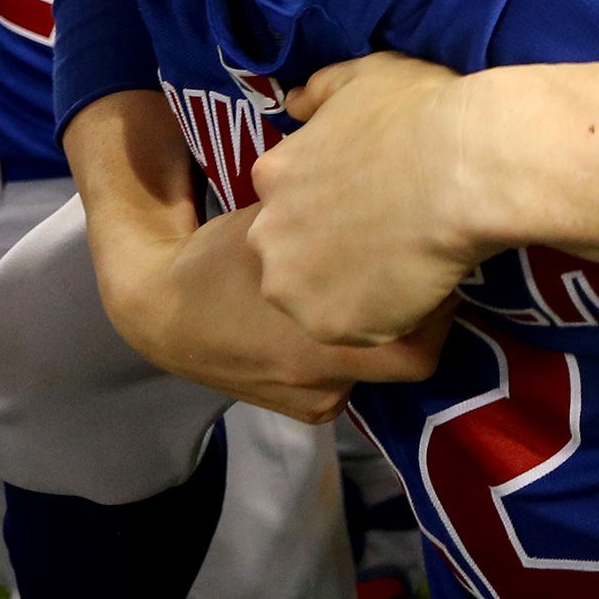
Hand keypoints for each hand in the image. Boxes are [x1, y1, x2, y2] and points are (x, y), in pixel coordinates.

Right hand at [108, 200, 451, 420]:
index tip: (435, 255)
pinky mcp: (309, 412)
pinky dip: (359, 353)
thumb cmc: (222, 257)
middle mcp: (325, 374)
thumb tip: (393, 187)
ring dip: (390, 333)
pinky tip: (344, 321)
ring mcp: (317, 399)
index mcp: (319, 331)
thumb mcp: (278, 226)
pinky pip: (355, 382)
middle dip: (426, 320)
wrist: (160, 317)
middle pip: (413, 357)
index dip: (438, 295)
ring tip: (385, 291)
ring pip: (382, 368)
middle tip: (429, 276)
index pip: (421, 331)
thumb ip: (332, 218)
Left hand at [250, 50, 490, 346]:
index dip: (336, 201)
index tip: (373, 197)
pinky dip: (391, 316)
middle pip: (296, 253)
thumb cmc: (419, 114)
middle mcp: (268, 236)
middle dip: (334, 248)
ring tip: (408, 264)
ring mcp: (295, 287)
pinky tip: (423, 285)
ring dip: (357, 287)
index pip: (294, 200)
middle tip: (389, 234)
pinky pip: (361, 330)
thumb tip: (294, 102)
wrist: (463, 170)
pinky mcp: (332, 328)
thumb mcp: (363, 76)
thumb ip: (321, 91)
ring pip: (322, 297)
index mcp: (273, 174)